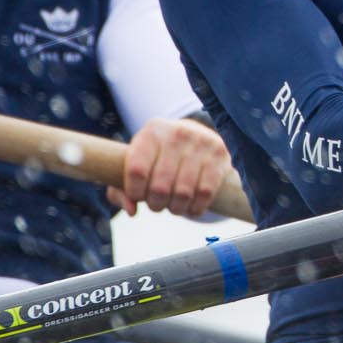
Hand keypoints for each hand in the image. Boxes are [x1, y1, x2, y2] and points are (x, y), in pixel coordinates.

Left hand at [109, 117, 234, 217]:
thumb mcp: (137, 163)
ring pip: (184, 192)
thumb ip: (121, 190)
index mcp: (151, 132)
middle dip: (156, 204)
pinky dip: (196, 208)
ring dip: (176, 208)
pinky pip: (206, 192)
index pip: (136, 170)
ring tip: (174, 207)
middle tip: (157, 205)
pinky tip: (192, 208)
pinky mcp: (220, 155)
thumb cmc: (159, 156)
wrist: (197, 135)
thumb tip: (132, 211)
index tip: (138, 196)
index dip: (135, 191)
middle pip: (160, 186)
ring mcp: (201, 143)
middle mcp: (177, 133)